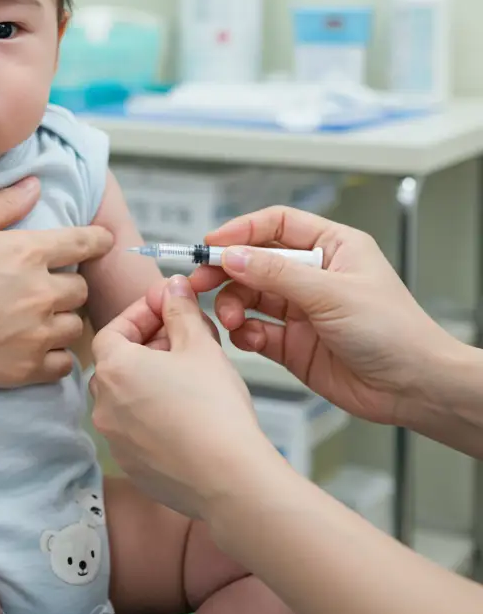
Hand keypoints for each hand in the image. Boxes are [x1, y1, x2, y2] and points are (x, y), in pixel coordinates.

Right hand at [0, 177, 113, 387]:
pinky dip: (54, 355)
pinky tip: (34, 346)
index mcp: (25, 252)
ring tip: (39, 316)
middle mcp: (39, 293)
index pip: (84, 243)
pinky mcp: (22, 370)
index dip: (97, 240)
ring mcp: (33, 335)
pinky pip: (62, 364)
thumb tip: (35, 186)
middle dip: (68, 282)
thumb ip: (0, 205)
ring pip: (74, 325)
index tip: (101, 241)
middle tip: (46, 283)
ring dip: (62, 318)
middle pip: (80, 288)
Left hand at [90, 277, 276, 519]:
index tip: (168, 309)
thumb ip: (180, 310)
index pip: (114, 329)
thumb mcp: (200, 346)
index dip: (141, 315)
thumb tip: (172, 286)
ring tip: (190, 377)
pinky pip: (136, 430)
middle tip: (185, 341)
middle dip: (149, 346)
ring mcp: (114, 439)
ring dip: (150, 381)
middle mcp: (103, 404)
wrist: (230, 479)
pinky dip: (154, 415)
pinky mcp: (131, 466)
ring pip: (126, 397)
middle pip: (118, 362)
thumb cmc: (214, 408)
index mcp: (113, 368)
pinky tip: (188, 414)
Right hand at [187, 206, 446, 425]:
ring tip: (232, 319)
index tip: (212, 243)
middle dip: (225, 270)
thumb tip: (232, 256)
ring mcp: (301, 310)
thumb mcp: (332, 293)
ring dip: (233, 305)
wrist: (414, 388)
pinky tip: (248, 339)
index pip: (276, 225)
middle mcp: (313, 275)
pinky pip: (255, 331)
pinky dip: (245, 334)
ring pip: (250, 296)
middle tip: (199, 281)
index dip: (242, 231)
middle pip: (254, 261)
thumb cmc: (395, 332)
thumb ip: (277, 273)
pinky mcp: (293, 343)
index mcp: (332, 248)